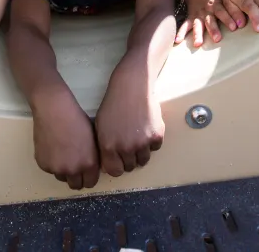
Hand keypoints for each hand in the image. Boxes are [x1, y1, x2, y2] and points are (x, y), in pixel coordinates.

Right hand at [32, 90, 99, 189]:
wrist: (54, 110)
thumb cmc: (77, 119)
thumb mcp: (93, 139)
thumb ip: (93, 157)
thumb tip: (93, 168)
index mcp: (88, 164)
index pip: (90, 183)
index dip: (89, 177)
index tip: (86, 171)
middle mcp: (72, 170)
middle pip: (76, 185)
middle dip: (77, 178)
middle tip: (74, 166)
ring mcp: (56, 169)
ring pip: (61, 177)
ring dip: (64, 170)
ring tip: (63, 153)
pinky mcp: (43, 164)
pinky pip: (50, 169)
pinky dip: (52, 162)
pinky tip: (52, 147)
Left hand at [95, 60, 164, 176]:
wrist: (132, 87)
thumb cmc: (113, 105)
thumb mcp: (101, 127)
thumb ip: (105, 147)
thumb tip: (109, 164)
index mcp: (108, 147)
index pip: (115, 171)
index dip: (117, 166)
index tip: (118, 160)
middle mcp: (125, 148)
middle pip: (131, 167)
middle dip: (129, 159)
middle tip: (129, 144)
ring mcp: (142, 143)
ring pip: (144, 160)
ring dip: (141, 152)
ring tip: (137, 135)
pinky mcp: (157, 136)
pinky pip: (155, 148)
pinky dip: (152, 140)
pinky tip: (146, 127)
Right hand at [176, 0, 238, 46]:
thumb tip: (249, 3)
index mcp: (216, 2)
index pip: (224, 10)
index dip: (231, 17)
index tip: (237, 26)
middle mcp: (207, 9)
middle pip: (211, 19)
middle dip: (214, 28)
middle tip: (218, 38)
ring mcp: (198, 14)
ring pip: (198, 24)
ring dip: (198, 33)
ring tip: (198, 43)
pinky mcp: (191, 17)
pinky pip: (185, 25)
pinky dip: (181, 32)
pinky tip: (178, 41)